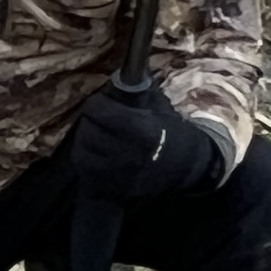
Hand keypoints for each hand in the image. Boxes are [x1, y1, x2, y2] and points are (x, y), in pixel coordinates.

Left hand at [68, 79, 223, 204]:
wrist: (188, 168)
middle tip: (98, 119)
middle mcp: (127, 154)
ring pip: (82, 150)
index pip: (98, 110)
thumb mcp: (159, 107)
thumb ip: (134, 93)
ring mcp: (118, 175)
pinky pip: (85, 170)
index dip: (97, 103)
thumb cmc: (173, 133)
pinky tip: (97, 153)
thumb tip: (112, 80)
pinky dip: (86, 159)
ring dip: (85, 140)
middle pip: (87, 130)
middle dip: (91, 121)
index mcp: (140, 130)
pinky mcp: (113, 190)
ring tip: (97, 135)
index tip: (101, 102)